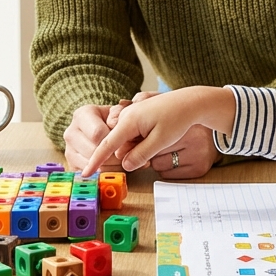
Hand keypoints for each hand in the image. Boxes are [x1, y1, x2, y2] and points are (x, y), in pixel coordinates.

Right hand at [63, 104, 123, 170]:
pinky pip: (86, 175)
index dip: (113, 141)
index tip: (125, 143)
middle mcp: (70, 132)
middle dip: (111, 156)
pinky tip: (109, 168)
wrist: (100, 129)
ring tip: (118, 161)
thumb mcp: (117, 112)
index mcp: (81, 115)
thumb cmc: (112, 121)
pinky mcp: (70, 165)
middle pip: (92, 152)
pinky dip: (99, 175)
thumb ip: (118, 115)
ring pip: (89, 166)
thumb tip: (113, 124)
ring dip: (107, 167)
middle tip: (125, 155)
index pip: (97, 133)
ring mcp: (68, 150)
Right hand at [82, 86, 236, 176]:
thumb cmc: (177, 118)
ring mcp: (130, 115)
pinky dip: (138, 140)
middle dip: (129, 153)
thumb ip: (141, 154)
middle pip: (117, 145)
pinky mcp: (136, 116)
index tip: (86, 173)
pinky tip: (154, 135)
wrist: (190, 101)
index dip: (96, 160)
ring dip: (135, 147)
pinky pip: (130, 134)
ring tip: (157, 139)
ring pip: (124, 141)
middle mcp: (126, 116)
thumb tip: (125, 165)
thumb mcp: (160, 140)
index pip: (107, 144)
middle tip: (154, 148)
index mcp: (129, 121)